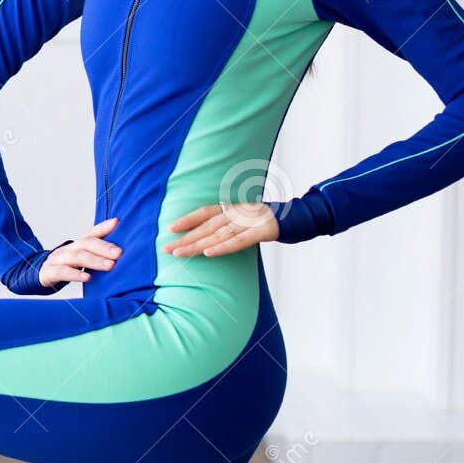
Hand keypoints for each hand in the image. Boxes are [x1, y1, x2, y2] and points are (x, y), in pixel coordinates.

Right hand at [39, 216, 121, 286]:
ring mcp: (57, 260)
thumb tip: (118, 242)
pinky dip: (75, 274)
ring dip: (94, 261)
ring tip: (110, 266)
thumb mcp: (81, 257)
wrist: (40, 275)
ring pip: (76, 257)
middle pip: (85, 243)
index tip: (117, 223)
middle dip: (103, 247)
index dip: (103, 227)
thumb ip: (98, 251)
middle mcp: (68, 249)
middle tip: (119, 253)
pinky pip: (62, 272)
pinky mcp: (49, 272)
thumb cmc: (66, 266)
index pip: (91, 233)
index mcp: (77, 245)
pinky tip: (87, 278)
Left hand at [163, 201, 278, 256]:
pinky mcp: (262, 231)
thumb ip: (227, 226)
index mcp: (232, 209)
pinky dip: (223, 247)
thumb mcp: (244, 220)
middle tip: (166, 248)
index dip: (187, 219)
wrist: (297, 217)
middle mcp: (237, 213)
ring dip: (197, 245)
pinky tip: (208, 253)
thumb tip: (205, 237)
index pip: (204, 212)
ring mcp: (249, 221)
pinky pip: (239, 241)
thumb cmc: (266, 221)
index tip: (169, 228)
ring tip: (180, 253)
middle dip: (185, 238)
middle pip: (206, 227)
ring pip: (218, 235)